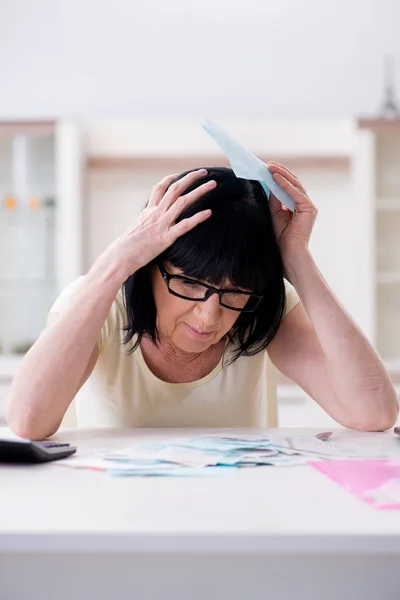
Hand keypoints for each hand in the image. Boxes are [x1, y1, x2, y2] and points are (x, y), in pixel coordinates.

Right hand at [93, 169, 215, 281]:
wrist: (120, 256)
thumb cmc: (127, 247)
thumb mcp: (136, 229)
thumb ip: (146, 223)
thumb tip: (149, 224)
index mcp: (148, 211)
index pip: (159, 188)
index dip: (171, 179)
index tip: (180, 174)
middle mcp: (156, 213)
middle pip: (175, 189)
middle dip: (191, 178)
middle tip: (204, 172)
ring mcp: (162, 224)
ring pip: (183, 202)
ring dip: (199, 191)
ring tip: (213, 185)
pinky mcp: (166, 237)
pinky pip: (185, 225)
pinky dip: (198, 217)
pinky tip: (209, 212)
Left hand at [267, 162, 317, 257]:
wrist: (288, 253)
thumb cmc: (281, 238)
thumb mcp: (274, 214)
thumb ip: (274, 199)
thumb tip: (269, 183)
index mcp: (297, 205)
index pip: (288, 186)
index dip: (278, 176)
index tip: (266, 168)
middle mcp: (305, 203)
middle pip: (292, 183)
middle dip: (280, 172)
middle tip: (267, 164)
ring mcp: (308, 205)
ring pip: (294, 184)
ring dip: (281, 174)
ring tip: (270, 167)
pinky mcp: (309, 208)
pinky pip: (295, 192)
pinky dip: (285, 184)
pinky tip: (275, 176)